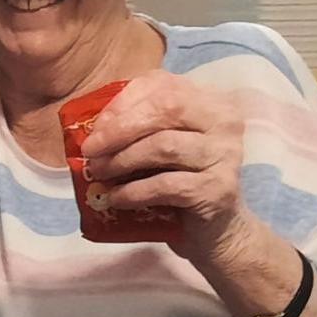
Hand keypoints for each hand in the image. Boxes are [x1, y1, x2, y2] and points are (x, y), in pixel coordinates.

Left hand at [79, 70, 250, 260]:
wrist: (216, 230)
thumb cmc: (182, 181)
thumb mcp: (162, 146)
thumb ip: (140, 126)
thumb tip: (97, 127)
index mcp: (210, 101)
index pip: (163, 85)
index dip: (124, 102)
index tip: (97, 126)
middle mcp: (224, 122)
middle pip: (166, 108)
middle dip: (120, 129)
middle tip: (90, 150)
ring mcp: (225, 155)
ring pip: (164, 146)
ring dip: (122, 160)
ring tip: (99, 174)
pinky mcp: (218, 189)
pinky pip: (166, 185)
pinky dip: (134, 191)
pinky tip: (116, 199)